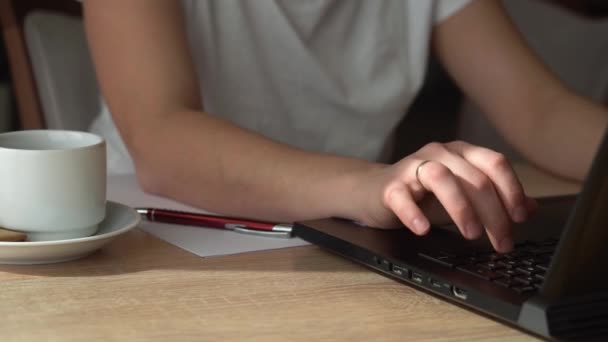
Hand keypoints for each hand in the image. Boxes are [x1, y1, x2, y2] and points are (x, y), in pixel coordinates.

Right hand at [356, 141, 536, 252]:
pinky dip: (414, 214)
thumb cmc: (422, 194)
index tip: (520, 218)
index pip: (495, 163)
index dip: (512, 190)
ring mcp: (412, 167)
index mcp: (461, 153)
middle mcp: (439, 154)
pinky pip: (403, 197)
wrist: (375, 192)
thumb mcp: (463, 196)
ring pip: (442, 178)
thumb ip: (494, 199)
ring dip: (462, 209)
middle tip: (500, 242)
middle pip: (474, 177)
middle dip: (493, 213)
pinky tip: (424, 230)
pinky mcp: (390, 186)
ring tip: (471, 234)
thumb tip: (532, 208)